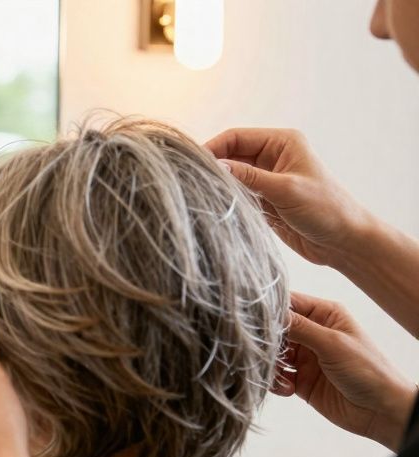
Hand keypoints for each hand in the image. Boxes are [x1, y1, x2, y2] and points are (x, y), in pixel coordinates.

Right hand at [206, 128, 377, 267]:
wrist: (343, 242)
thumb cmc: (325, 209)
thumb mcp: (285, 190)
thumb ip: (249, 177)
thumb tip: (214, 166)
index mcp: (283, 142)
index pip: (237, 137)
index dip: (213, 148)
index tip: (191, 164)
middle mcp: (273, 156)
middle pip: (231, 154)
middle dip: (213, 167)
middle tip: (190, 182)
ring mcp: (268, 178)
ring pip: (231, 175)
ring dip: (218, 184)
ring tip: (199, 195)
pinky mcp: (264, 198)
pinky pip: (237, 193)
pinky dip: (226, 198)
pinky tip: (214, 206)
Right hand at [274, 292, 416, 450]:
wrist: (380, 411)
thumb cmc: (368, 371)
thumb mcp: (333, 344)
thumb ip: (300, 328)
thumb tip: (270, 312)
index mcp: (325, 315)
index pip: (289, 302)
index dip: (270, 309)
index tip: (253, 320)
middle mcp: (313, 332)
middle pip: (276, 330)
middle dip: (267, 342)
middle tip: (266, 354)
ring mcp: (306, 357)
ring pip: (272, 354)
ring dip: (271, 365)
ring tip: (281, 377)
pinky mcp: (300, 379)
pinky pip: (276, 375)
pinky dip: (276, 382)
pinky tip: (289, 389)